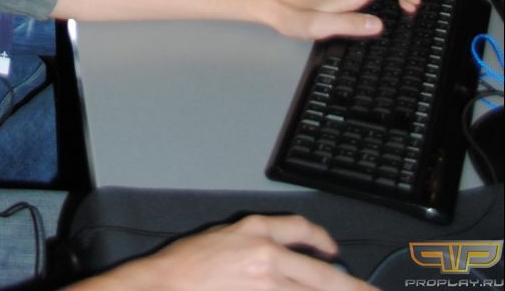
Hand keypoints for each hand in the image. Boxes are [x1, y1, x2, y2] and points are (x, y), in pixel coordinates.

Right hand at [95, 214, 358, 287]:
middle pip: (322, 274)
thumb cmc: (184, 266)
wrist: (164, 285)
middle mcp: (266, 258)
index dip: (324, 240)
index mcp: (254, 233)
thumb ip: (254, 243)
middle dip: (351, 285)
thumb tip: (282, 256)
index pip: (301, 230)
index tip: (334, 251)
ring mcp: (267, 286)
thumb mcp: (221, 238)